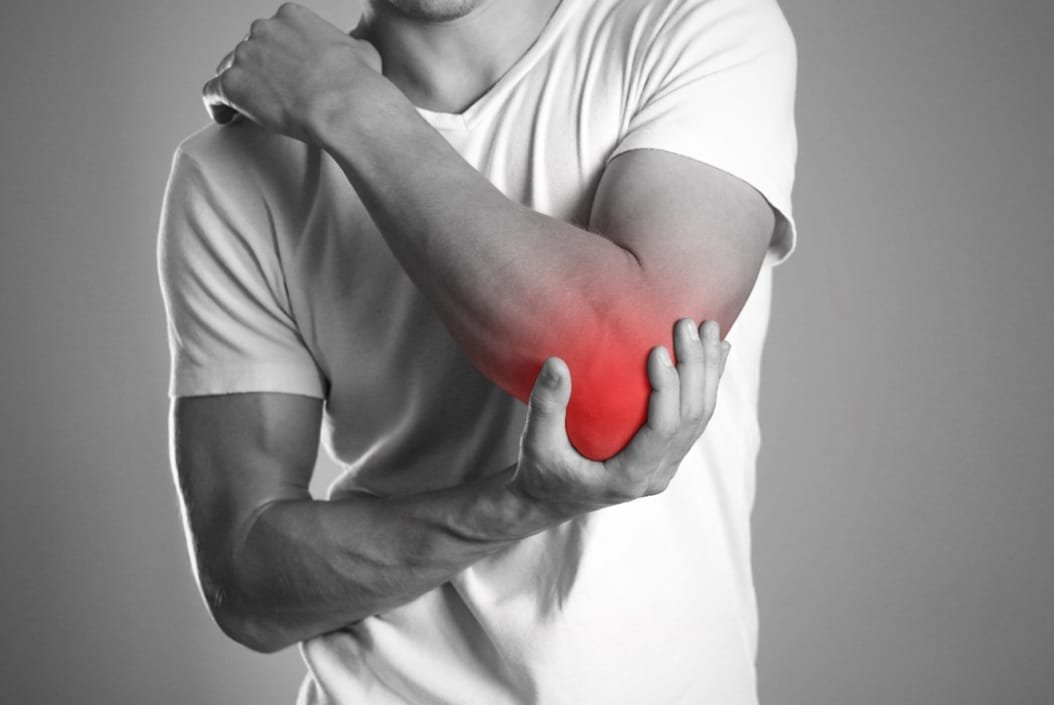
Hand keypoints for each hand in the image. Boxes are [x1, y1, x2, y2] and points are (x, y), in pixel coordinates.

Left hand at [202, 3, 382, 142]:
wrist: (345, 106)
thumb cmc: (358, 83)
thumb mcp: (362, 51)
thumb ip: (346, 47)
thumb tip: (351, 55)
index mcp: (292, 17)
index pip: (273, 33)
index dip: (275, 55)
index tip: (281, 73)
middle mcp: (263, 30)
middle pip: (249, 50)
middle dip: (256, 71)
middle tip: (267, 94)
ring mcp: (245, 56)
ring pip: (229, 69)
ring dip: (237, 88)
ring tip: (244, 110)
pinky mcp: (233, 85)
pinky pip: (212, 93)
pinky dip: (216, 105)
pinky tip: (225, 118)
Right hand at [511, 318, 729, 514]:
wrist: (549, 500)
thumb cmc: (539, 473)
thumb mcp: (536, 444)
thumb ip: (547, 406)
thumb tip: (557, 363)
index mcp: (628, 478)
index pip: (661, 432)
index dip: (667, 390)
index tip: (658, 350)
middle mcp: (655, 475)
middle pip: (690, 420)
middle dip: (695, 369)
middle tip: (686, 325)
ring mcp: (665, 466)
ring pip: (700, 418)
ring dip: (708, 372)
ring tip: (709, 329)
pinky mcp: (667, 454)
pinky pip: (694, 417)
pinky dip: (706, 383)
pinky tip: (716, 352)